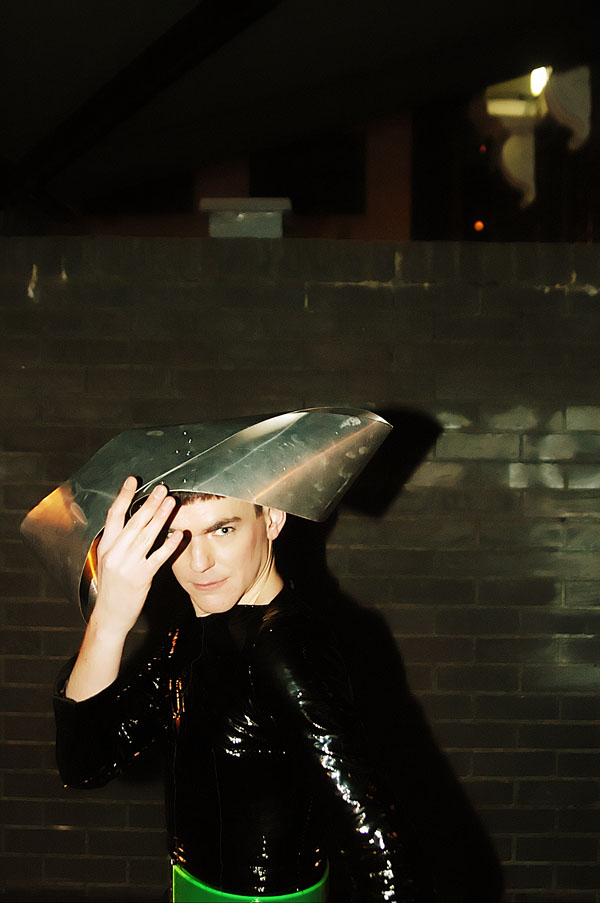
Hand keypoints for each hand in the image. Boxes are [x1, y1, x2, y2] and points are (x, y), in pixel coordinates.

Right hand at [92, 476, 181, 637]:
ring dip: (160, 518)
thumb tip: (132, 521)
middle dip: (149, 503)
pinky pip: (157, 557)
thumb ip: (118, 542)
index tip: (132, 481)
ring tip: (171, 502)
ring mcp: (128, 565)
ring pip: (146, 536)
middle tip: (161, 488)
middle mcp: (115, 553)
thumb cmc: (112, 588)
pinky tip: (178, 534)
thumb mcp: (108, 562)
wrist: (109, 616)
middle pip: (134, 522)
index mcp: (106, 547)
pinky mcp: (141, 577)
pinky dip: (169, 545)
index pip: (114, 516)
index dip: (123, 497)